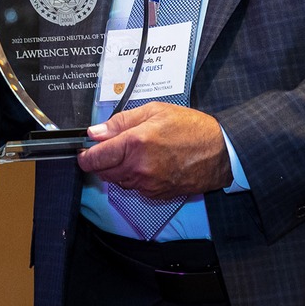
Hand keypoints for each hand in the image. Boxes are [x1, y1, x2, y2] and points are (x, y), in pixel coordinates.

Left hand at [79, 102, 231, 198]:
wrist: (220, 151)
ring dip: (119, 169)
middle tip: (111, 148)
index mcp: (135, 144)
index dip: (85, 156)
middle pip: (103, 173)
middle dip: (101, 162)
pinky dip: (135, 177)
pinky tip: (149, 164)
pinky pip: (136, 187)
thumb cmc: (191, 127)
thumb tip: (95, 132)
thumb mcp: (154, 111)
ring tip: (136, 152)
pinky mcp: (157, 194)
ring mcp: (148, 184)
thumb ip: (120, 122)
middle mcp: (138, 168)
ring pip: (119, 181)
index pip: (96, 158)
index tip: (84, 152)